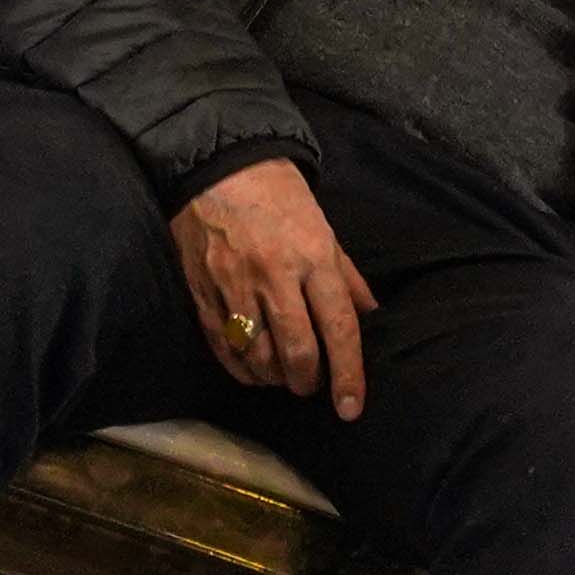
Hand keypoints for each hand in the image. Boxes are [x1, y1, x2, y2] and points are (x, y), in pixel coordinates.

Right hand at [172, 158, 379, 419]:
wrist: (219, 167)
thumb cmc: (281, 197)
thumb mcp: (326, 230)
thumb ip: (347, 278)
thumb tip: (371, 316)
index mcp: (314, 258)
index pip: (339, 328)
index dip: (349, 373)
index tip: (351, 408)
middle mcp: (275, 276)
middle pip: (297, 350)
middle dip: (309, 381)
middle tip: (313, 387)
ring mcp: (234, 285)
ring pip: (258, 355)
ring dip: (275, 378)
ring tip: (285, 377)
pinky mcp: (202, 291)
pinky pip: (222, 345)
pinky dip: (240, 369)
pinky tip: (253, 373)